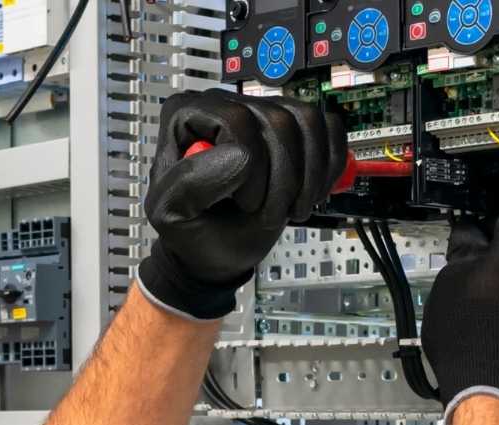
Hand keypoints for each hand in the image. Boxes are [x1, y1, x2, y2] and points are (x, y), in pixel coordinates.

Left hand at [139, 91, 345, 320]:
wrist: (216, 246)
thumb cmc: (190, 228)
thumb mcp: (170, 214)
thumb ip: (189, 183)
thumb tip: (239, 157)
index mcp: (184, 116)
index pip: (236, 120)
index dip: (250, 168)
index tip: (243, 202)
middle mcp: (224, 104)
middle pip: (278, 120)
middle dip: (283, 178)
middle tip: (269, 214)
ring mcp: (262, 110)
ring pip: (308, 121)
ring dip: (308, 176)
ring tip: (288, 207)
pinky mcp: (294, 126)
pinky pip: (329, 127)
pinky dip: (329, 165)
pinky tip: (309, 192)